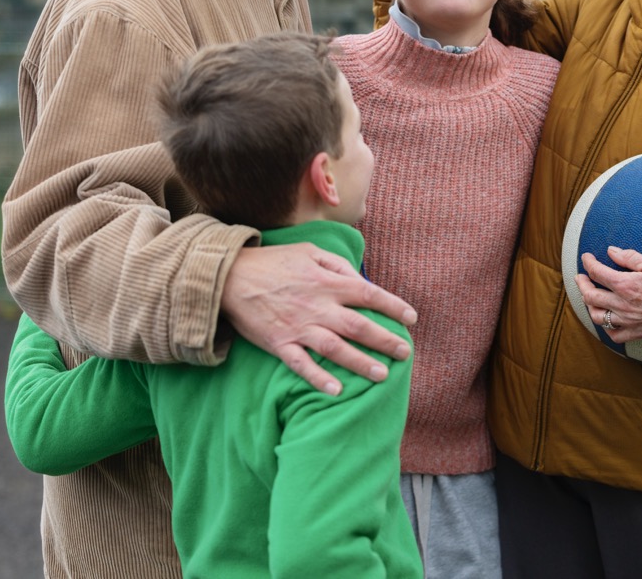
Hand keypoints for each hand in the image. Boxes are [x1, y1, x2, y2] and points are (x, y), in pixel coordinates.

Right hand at [221, 243, 417, 395]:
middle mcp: (318, 306)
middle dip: (386, 341)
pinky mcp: (280, 344)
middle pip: (359, 326)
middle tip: (405, 353)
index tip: (411, 319)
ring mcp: (299, 327)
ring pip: (336, 349)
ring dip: (361, 363)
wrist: (230, 276)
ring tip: (382, 375)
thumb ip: (337, 265)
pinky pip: (301, 365)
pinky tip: (336, 391)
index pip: (369, 295)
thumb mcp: (309, 251)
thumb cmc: (273, 261)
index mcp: (327, 282)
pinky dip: (318, 378)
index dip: (393, 307)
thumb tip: (361, 280)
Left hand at [577, 247, 641, 343]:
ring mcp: (627, 320)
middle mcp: (622, 304)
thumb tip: (611, 251)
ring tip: (590, 298)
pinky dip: (607, 327)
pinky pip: (614, 334)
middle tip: (581, 278)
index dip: (588, 263)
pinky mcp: (635, 332)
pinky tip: (608, 319)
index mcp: (625, 284)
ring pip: (597, 316)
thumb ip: (629, 257)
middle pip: (590, 295)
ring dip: (590, 306)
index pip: (596, 272)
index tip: (586, 258)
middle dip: (582, 284)